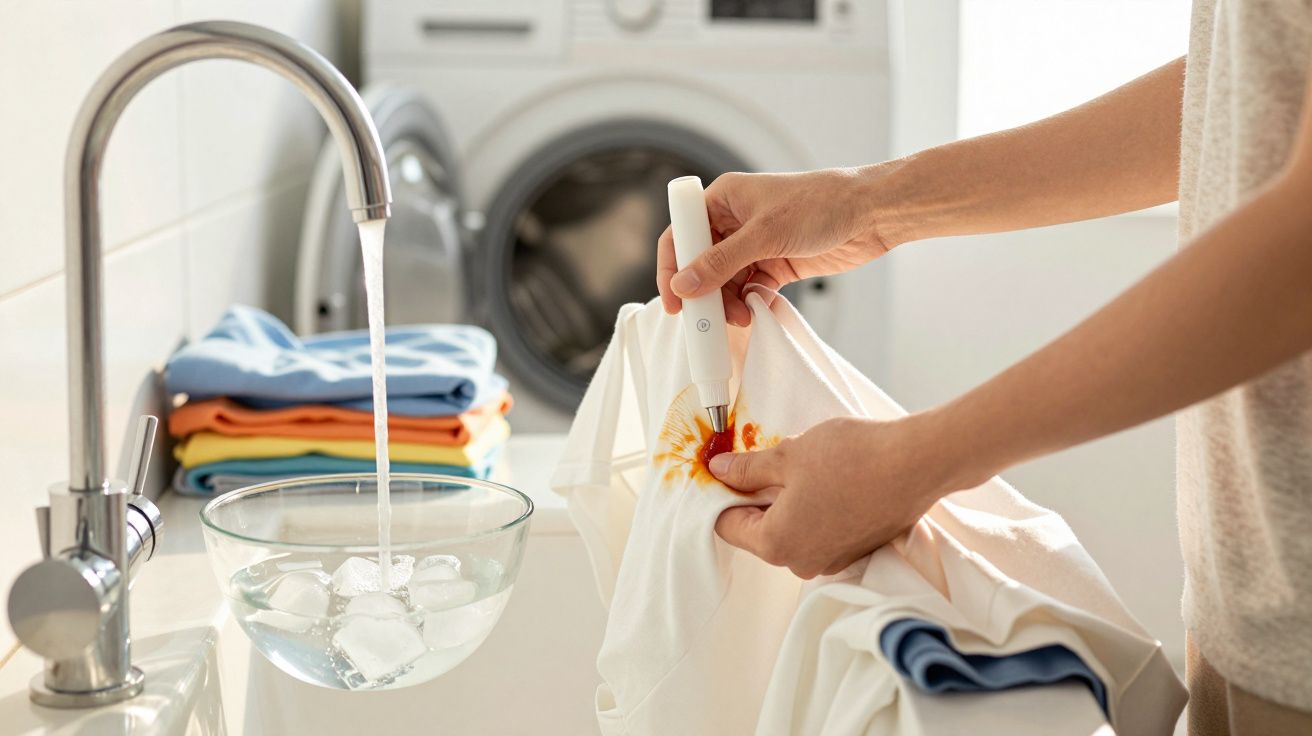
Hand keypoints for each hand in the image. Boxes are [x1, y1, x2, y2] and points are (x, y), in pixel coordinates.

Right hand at [656, 166, 898, 325]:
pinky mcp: (775, 263)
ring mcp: (755, 244)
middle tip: (707, 320)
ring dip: (728, 302)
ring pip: (725, 281)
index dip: (672, 267)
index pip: (682, 234)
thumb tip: (683, 285)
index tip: (674, 300)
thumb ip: (721, 263)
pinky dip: (749, 303)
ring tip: (741, 317)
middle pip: (701, 264)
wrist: (870, 214)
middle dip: (703, 292)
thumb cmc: (820, 205)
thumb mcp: (764, 234)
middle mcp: (735, 221)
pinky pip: (750, 289)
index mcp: (724, 199)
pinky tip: (756, 311)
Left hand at [709, 414, 967, 578]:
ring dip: (788, 502)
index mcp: (776, 544)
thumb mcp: (787, 456)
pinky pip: (819, 532)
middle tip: (765, 460)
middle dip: (757, 498)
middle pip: (760, 531)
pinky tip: (828, 480)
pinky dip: (815, 510)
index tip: (725, 471)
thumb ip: (747, 469)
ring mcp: (831, 560)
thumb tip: (719, 471)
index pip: (727, 525)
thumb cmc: (853, 459)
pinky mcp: (855, 551)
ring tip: (803, 466)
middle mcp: (801, 563)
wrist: (917, 464)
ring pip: (791, 531)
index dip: (722, 495)